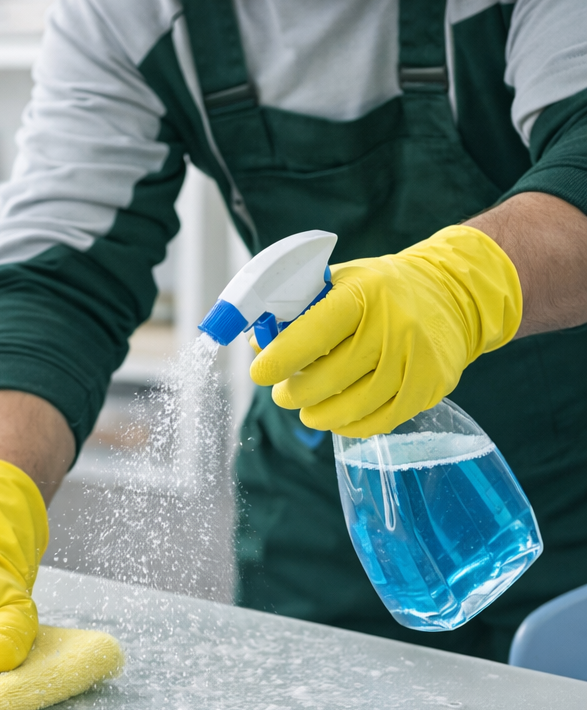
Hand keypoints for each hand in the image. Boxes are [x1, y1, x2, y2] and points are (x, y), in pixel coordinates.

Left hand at [249, 224, 521, 436]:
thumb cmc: (380, 291)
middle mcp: (394, 325)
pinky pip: (381, 421)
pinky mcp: (431, 385)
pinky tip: (338, 417)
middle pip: (330, 378)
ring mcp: (417, 358)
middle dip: (295, 393)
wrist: (454, 293)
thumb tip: (256, 346)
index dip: (281, 358)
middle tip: (283, 394)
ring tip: (308, 409)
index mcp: (364, 294)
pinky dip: (351, 426)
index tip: (260, 373)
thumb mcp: (339, 284)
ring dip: (319, 415)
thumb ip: (296, 311)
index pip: (314, 332)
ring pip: (354, 406)